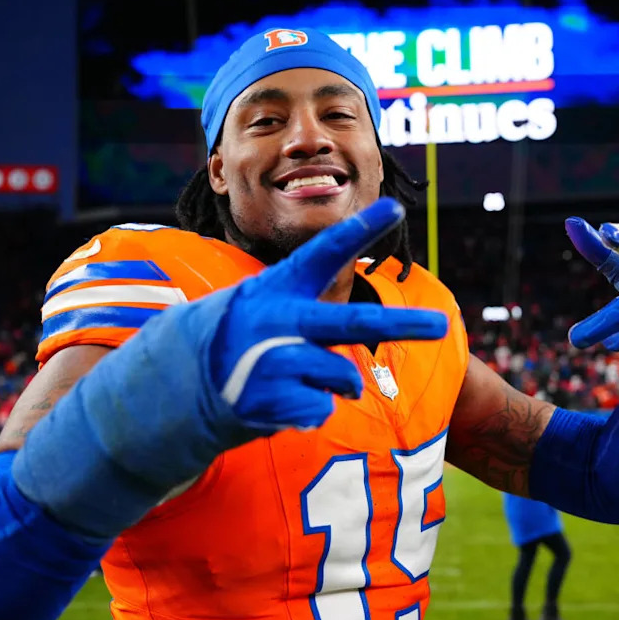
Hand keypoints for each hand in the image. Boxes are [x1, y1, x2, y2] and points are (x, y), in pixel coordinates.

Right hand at [207, 197, 448, 432]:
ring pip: (343, 377)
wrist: (177, 381)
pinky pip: (322, 410)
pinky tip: (277, 403)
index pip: (325, 252)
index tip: (395, 207)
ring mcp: (271, 360)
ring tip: (300, 380)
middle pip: (352, 323)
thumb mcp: (265, 305)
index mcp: (278, 287)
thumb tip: (358, 338)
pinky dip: (310, 411)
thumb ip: (313, 313)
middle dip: (402, 324)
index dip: (361, 229)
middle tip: (441, 325)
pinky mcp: (268, 399)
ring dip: (337, 385)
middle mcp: (277, 319)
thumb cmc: (238, 337)